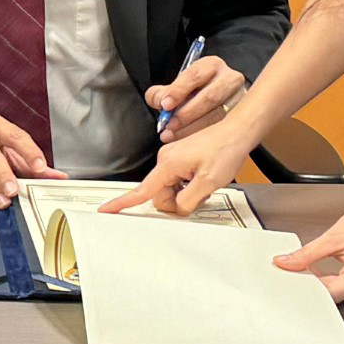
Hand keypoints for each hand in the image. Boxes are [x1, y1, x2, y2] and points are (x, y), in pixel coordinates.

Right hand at [98, 122, 253, 215]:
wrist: (236, 133)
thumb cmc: (225, 150)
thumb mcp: (208, 182)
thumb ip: (187, 201)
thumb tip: (176, 209)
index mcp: (167, 164)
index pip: (142, 190)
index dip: (123, 203)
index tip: (106, 210)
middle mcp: (165, 159)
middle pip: (160, 193)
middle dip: (176, 201)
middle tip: (199, 195)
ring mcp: (172, 158)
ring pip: (170, 188)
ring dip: (185, 193)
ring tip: (204, 185)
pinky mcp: (180, 159)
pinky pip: (177, 180)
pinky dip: (188, 186)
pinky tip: (202, 180)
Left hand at [146, 54, 245, 142]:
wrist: (221, 96)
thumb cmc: (197, 91)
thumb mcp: (180, 85)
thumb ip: (163, 92)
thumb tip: (158, 102)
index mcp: (211, 66)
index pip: (194, 75)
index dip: (178, 90)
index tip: (165, 105)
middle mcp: (229, 79)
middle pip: (209, 97)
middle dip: (186, 114)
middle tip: (169, 125)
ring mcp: (239, 99)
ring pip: (218, 116)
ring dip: (192, 129)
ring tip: (174, 135)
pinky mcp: (242, 117)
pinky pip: (223, 129)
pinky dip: (203, 137)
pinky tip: (188, 142)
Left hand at [272, 201, 343, 302]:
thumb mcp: (333, 236)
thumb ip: (307, 253)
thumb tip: (286, 263)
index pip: (331, 292)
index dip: (309, 287)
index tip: (293, 279)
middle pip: (336, 296)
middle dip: (314, 285)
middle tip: (297, 272)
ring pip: (341, 294)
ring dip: (324, 285)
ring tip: (311, 270)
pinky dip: (334, 283)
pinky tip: (323, 274)